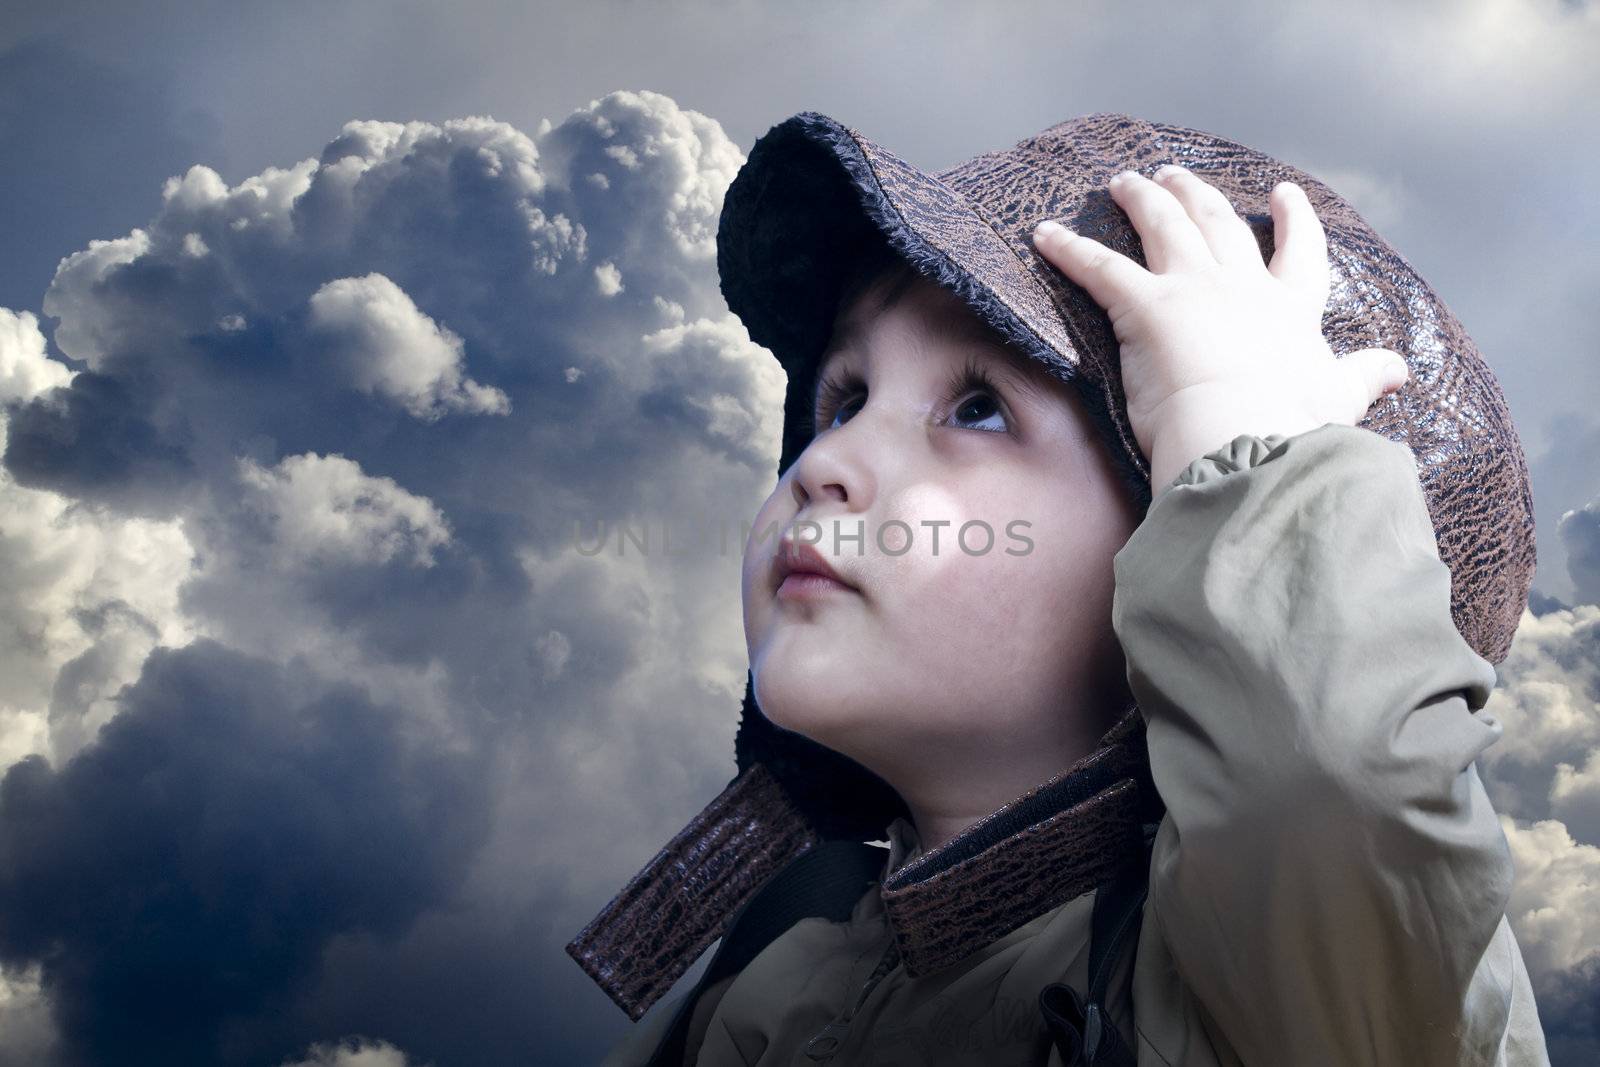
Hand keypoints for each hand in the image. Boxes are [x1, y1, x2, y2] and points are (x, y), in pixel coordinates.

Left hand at [1029, 164, 1408, 497]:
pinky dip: (1068, 248)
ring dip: (1142, 199)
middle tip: (1176, 175)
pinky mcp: (1146, 304)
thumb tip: (1402, 369)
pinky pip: (1098, 266)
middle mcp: (1242, 287)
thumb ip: (1365, 378)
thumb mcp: (1338, 400)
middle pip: (1218, 225)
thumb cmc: (1292, 427)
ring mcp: (1194, 289)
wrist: (1250, 435)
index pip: (1297, 255)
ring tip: (1125, 181)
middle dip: (1195, 195)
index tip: (1286, 195)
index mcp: (1288, 311)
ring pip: (1164, 226)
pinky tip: (1043, 234)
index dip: (1293, 222)